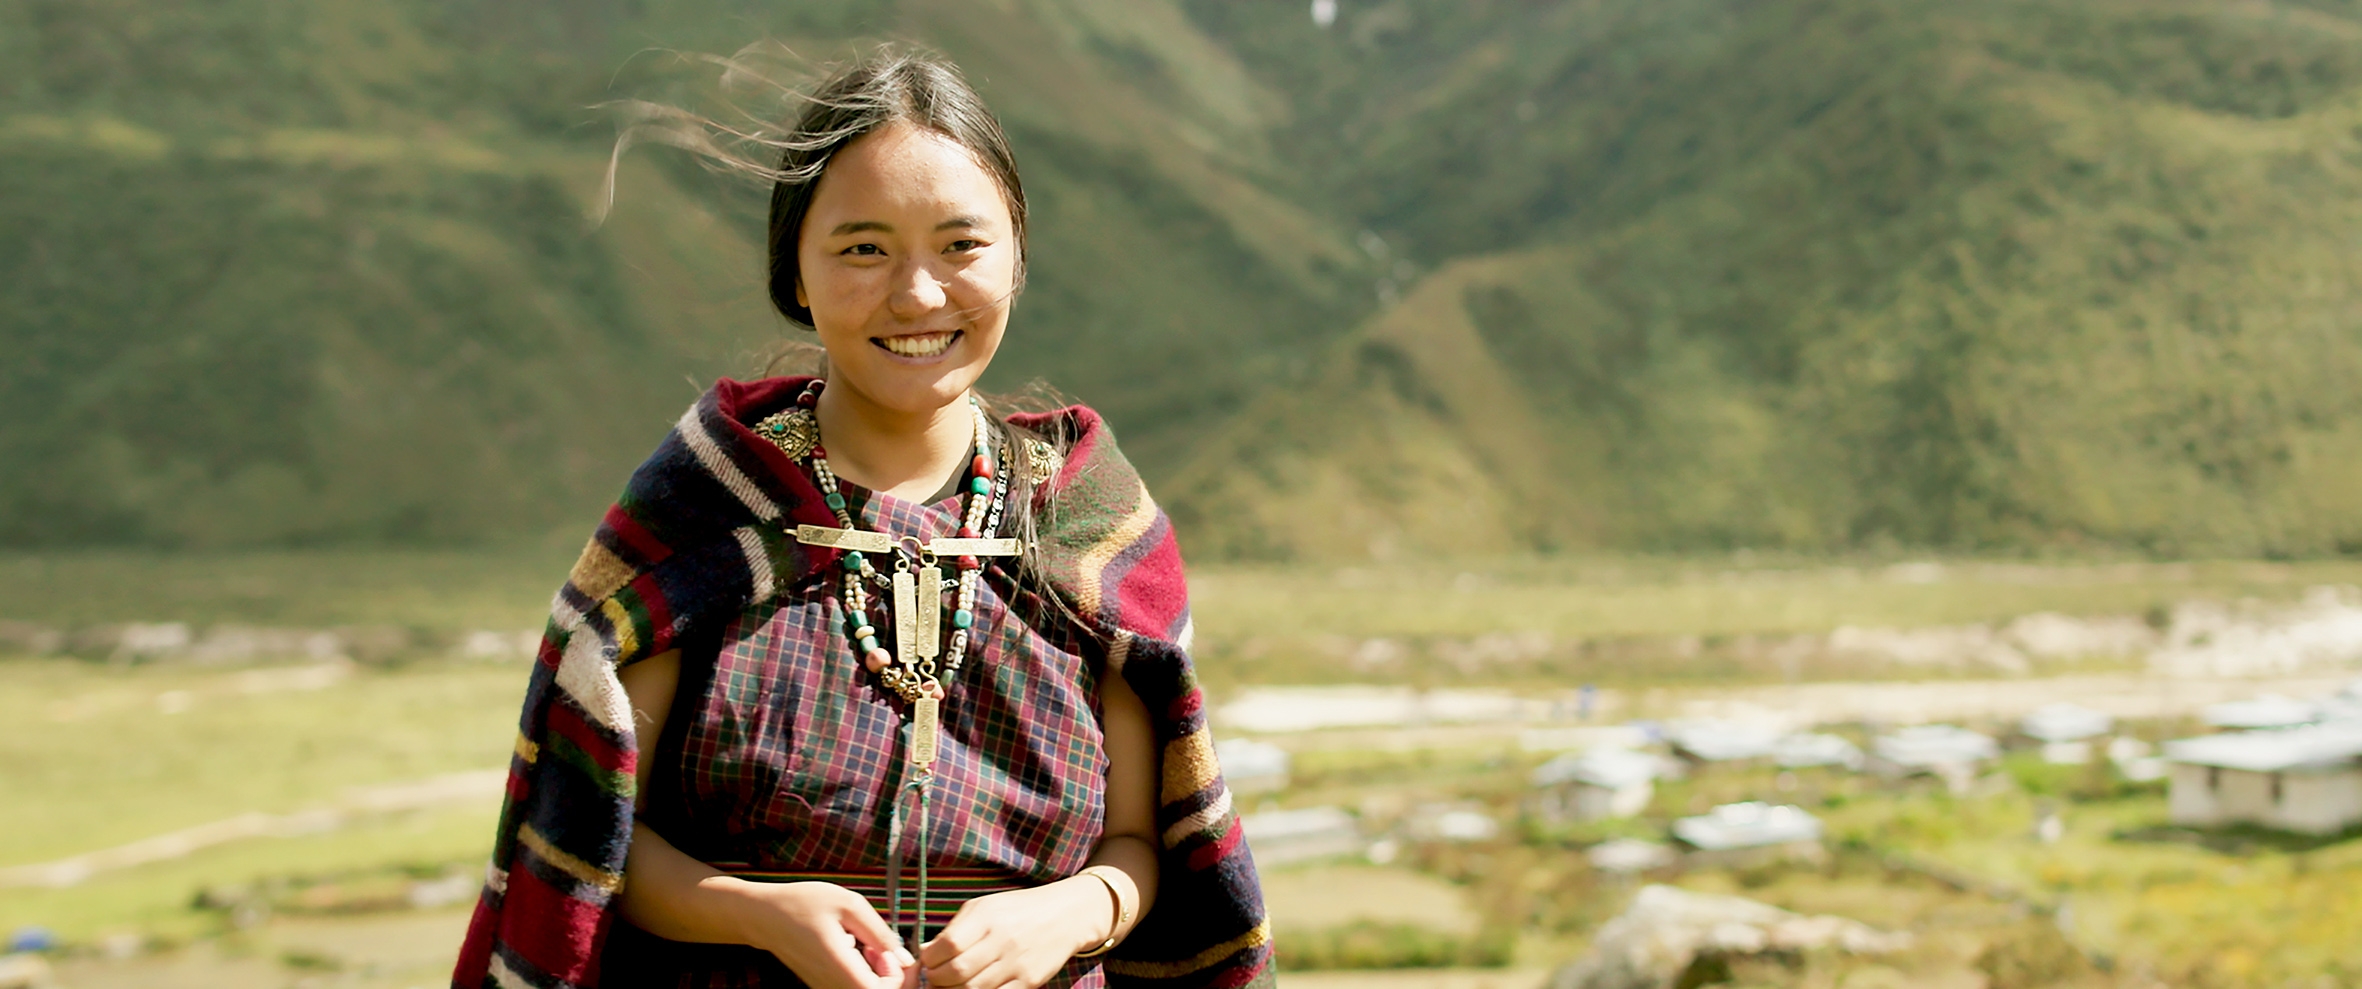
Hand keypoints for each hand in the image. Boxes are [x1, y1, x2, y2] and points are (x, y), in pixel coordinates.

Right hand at [739, 881, 915, 988]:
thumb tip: (904, 958)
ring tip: (865, 942)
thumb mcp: (849, 905)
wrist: (762, 915)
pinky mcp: (823, 984)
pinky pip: (852, 985)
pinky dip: (863, 970)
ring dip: (877, 971)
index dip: (896, 976)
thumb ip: (880, 932)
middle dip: (890, 973)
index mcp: (839, 968)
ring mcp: (825, 987)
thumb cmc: (801, 904)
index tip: (887, 950)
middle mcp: (831, 985)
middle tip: (880, 945)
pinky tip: (854, 946)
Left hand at [920, 880, 1109, 988]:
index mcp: (987, 917)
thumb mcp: (984, 907)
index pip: (947, 945)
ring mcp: (1017, 963)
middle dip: (937, 980)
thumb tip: (924, 953)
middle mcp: (1002, 939)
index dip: (929, 959)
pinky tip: (976, 988)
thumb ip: (954, 929)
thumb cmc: (1019, 910)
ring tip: (953, 985)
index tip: (928, 961)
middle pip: (957, 972)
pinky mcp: (1030, 981)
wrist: (1066, 915)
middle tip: (936, 978)